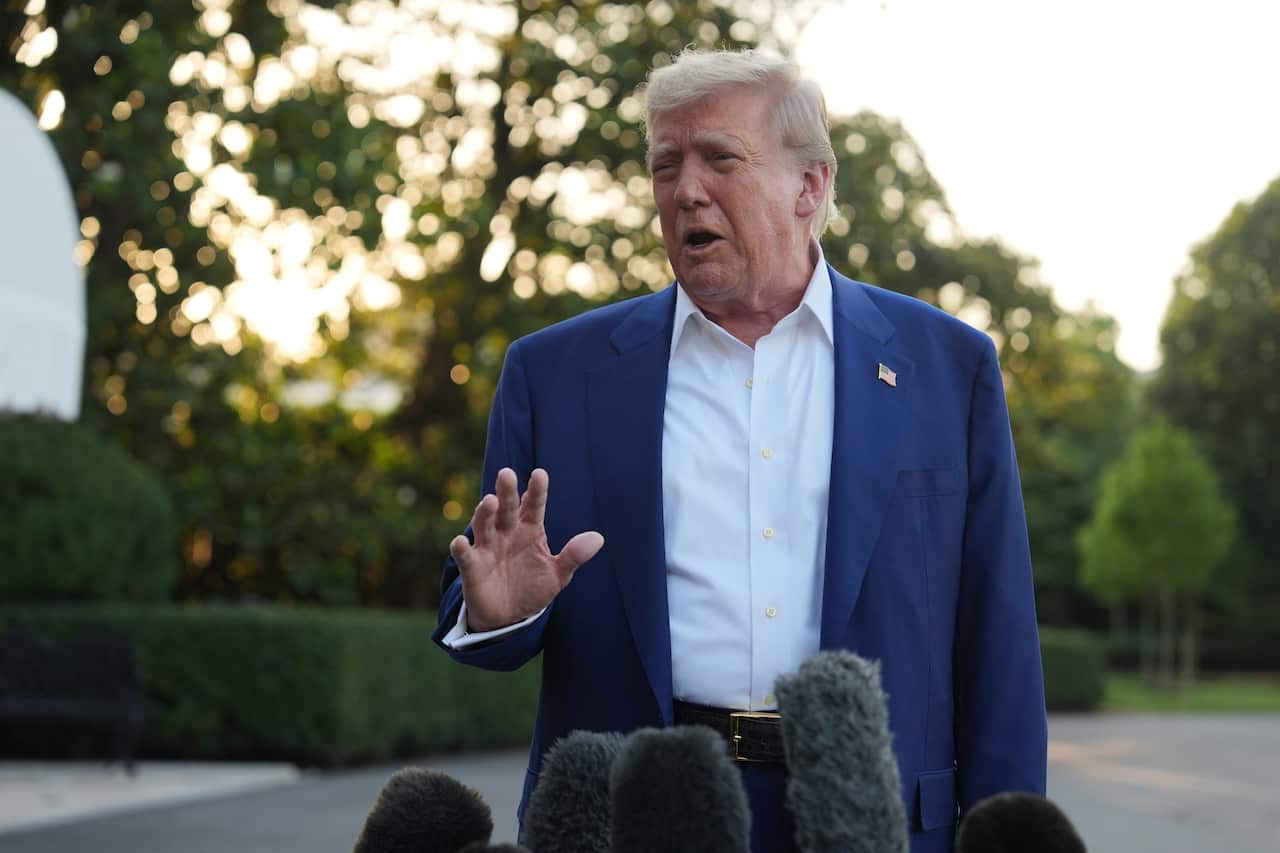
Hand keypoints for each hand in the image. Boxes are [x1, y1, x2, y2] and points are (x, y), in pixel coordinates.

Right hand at [449, 467, 603, 631]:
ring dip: (485, 513)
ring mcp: (488, 548)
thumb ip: (574, 556)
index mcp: (530, 529)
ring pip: (484, 525)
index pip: (534, 506)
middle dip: (506, 492)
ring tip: (490, 501)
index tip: (540, 474)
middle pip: (507, 508)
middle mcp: (507, 533)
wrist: (510, 617)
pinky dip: (461, 548)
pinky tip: (460, 541)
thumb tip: (598, 538)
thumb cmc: (533, 588)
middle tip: (507, 474)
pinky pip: (465, 555)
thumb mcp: (558, 574)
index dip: (536, 491)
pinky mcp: (472, 567)